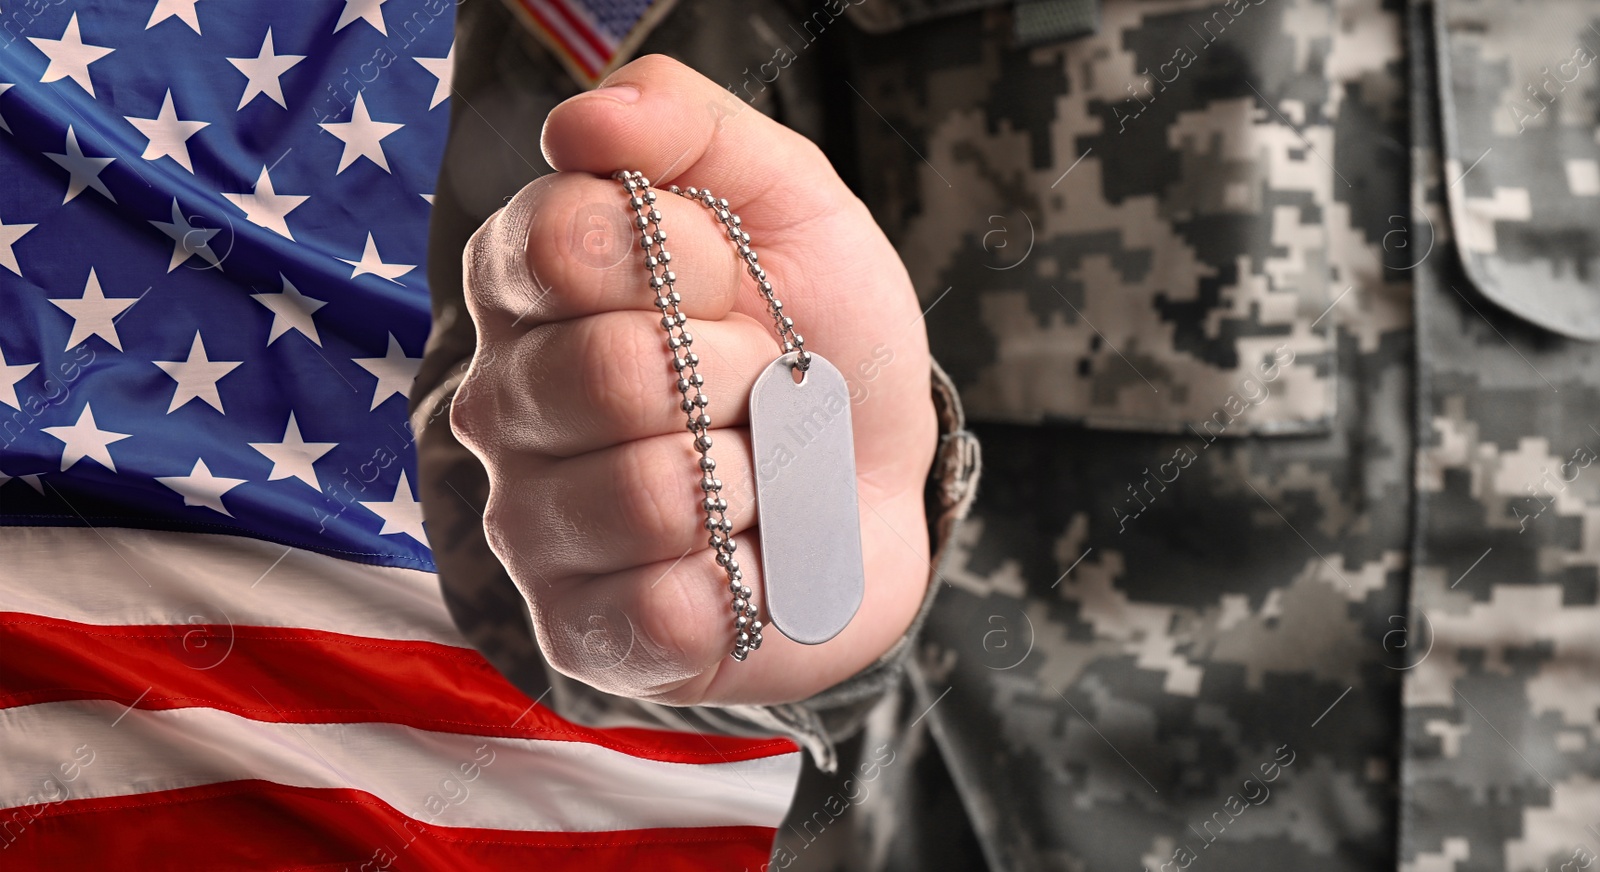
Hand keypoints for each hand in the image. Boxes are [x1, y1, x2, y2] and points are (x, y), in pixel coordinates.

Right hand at [451, 55, 935, 705]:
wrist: (876, 481)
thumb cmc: (816, 340)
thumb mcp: (787, 204)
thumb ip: (689, 129)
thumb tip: (583, 120)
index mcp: (532, 287)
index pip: (567, 240)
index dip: (690, 260)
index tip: (733, 281)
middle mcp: (504, 405)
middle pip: (609, 372)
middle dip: (742, 376)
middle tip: (763, 388)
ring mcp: (531, 526)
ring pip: (651, 493)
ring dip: (756, 480)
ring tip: (755, 477)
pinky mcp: (582, 631)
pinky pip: (664, 608)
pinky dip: (746, 580)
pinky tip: (742, 560)